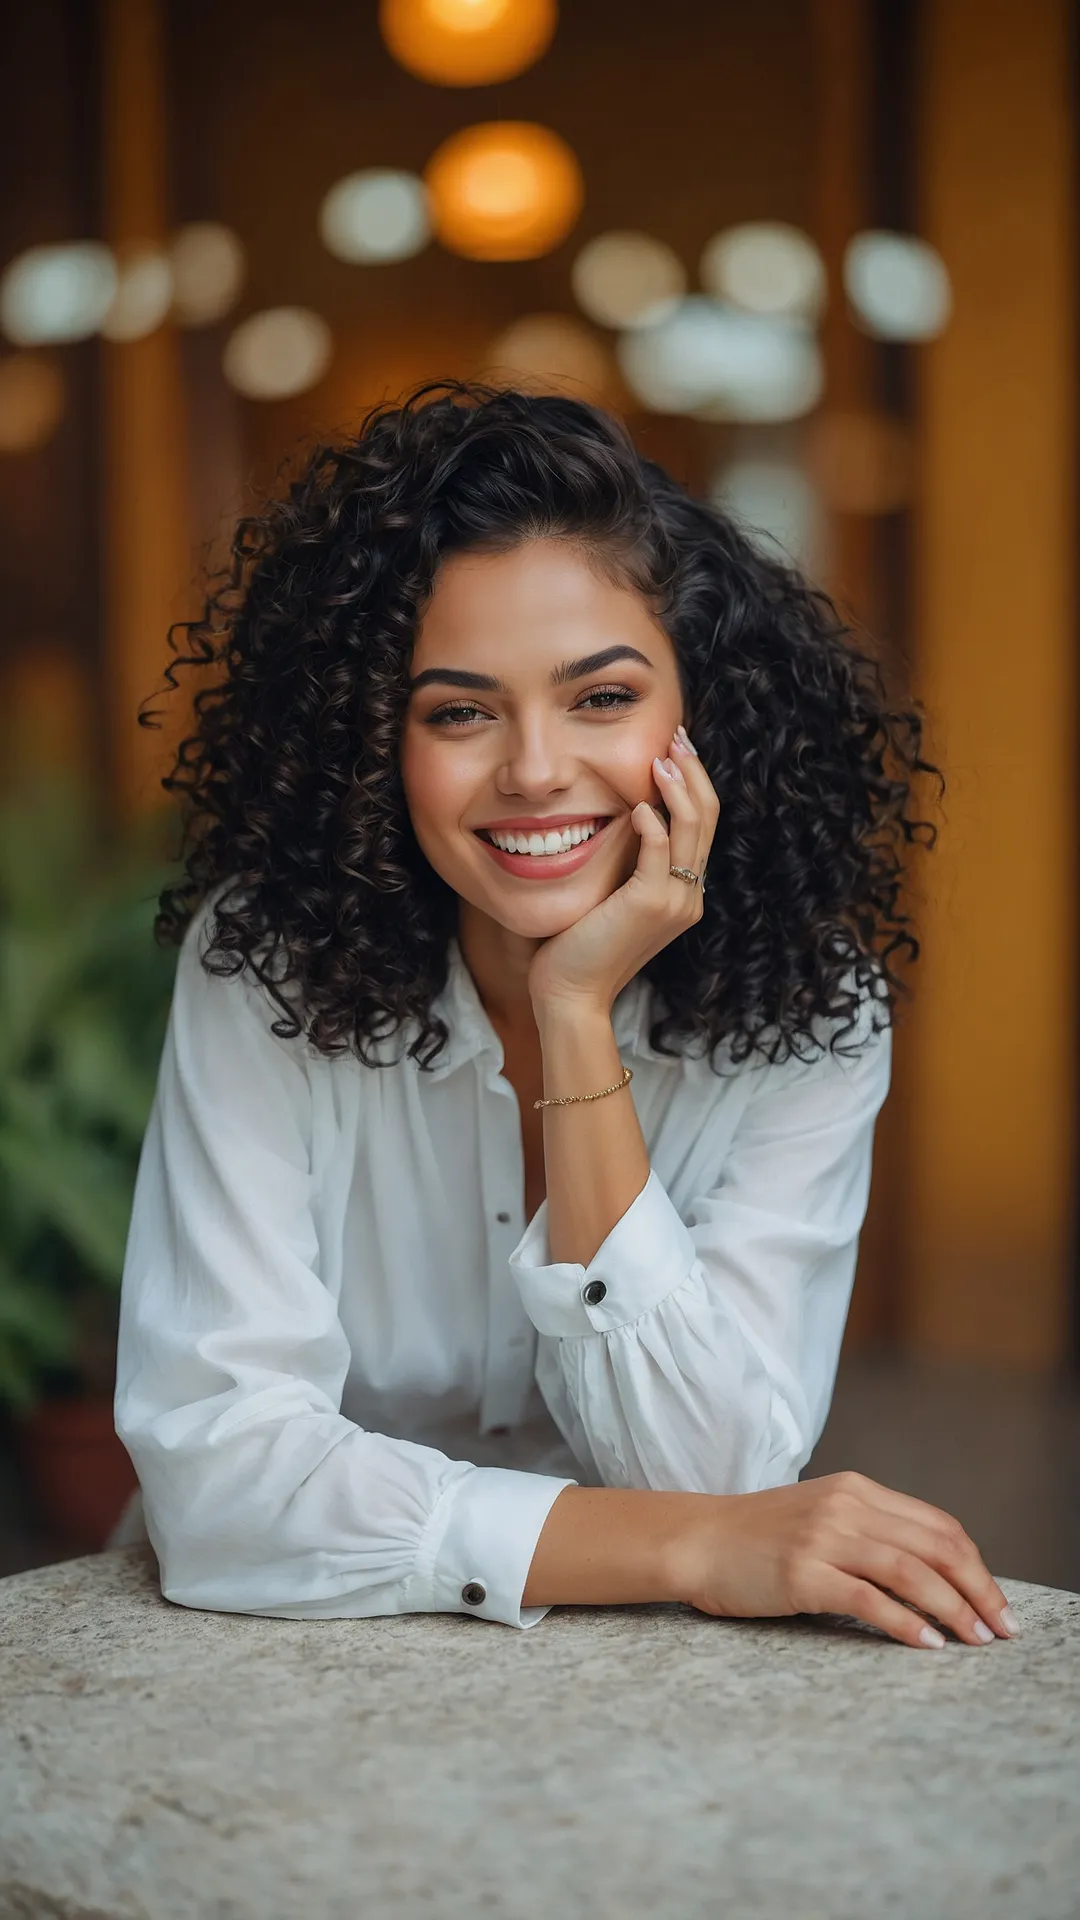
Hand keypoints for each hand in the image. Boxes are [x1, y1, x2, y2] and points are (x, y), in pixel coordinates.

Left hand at [527, 725, 720, 1013]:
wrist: (571, 993)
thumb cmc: (579, 947)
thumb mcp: (612, 896)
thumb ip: (627, 862)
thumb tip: (625, 815)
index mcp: (683, 892)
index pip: (702, 824)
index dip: (694, 783)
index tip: (675, 751)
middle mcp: (688, 895)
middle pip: (707, 817)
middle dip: (693, 771)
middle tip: (676, 736)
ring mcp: (674, 900)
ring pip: (692, 826)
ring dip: (678, 786)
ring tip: (660, 756)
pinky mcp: (649, 903)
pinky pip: (660, 850)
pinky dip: (653, 822)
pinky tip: (637, 804)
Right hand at [666, 1472, 1018, 1648]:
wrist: (698, 1540)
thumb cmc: (760, 1538)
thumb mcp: (822, 1516)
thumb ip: (871, 1532)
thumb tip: (934, 1576)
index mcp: (857, 1489)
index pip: (939, 1525)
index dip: (976, 1566)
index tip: (995, 1602)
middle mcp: (846, 1506)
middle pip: (936, 1546)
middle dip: (979, 1590)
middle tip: (1001, 1628)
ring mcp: (823, 1537)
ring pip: (910, 1571)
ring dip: (954, 1609)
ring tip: (975, 1639)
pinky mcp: (803, 1573)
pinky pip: (869, 1599)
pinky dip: (906, 1623)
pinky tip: (928, 1644)